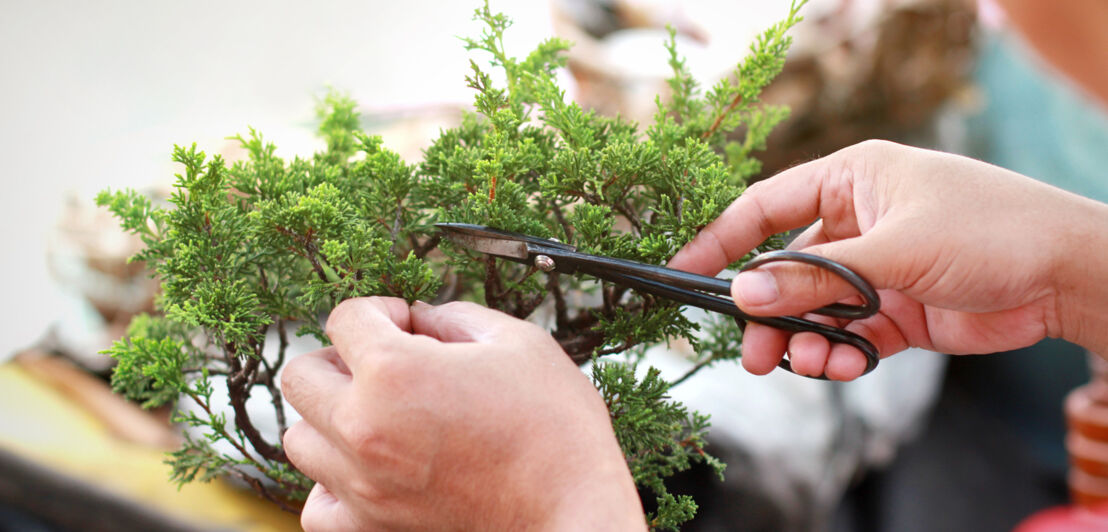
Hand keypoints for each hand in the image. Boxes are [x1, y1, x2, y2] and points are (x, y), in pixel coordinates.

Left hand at [281, 297, 643, 530]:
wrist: (574, 511)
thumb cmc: (556, 428)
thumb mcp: (518, 343)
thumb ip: (456, 318)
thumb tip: (422, 319)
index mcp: (394, 372)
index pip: (345, 318)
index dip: (382, 310)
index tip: (409, 324)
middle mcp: (363, 428)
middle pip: (301, 374)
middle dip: (341, 358)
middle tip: (385, 364)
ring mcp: (361, 484)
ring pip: (299, 437)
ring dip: (330, 417)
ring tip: (380, 416)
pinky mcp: (371, 528)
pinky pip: (316, 504)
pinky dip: (332, 482)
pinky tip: (371, 468)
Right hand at [669, 140, 1107, 379]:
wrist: (1068, 275)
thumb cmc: (990, 230)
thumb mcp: (894, 251)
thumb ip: (815, 277)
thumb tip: (743, 293)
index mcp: (851, 180)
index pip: (765, 207)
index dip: (720, 239)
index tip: (683, 272)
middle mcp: (857, 221)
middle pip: (785, 269)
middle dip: (767, 312)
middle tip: (752, 351)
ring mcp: (876, 269)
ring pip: (814, 310)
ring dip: (803, 339)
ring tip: (807, 363)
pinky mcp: (897, 311)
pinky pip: (847, 335)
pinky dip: (838, 353)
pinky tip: (842, 365)